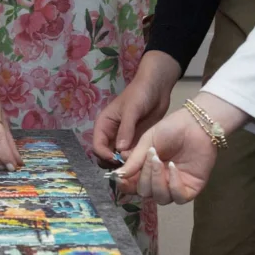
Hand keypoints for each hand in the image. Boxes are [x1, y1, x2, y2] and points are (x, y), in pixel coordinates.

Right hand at [92, 51, 180, 166]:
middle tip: (127, 167)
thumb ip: (126, 129)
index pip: (97, 146)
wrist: (157, 88)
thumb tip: (119, 150)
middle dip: (112, 163)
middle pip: (104, 156)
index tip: (118, 160)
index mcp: (104, 125)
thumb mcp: (132, 109)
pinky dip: (134, 162)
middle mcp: (111, 134)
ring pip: (117, 159)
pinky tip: (142, 164)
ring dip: (124, 164)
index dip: (104, 155)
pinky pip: (131, 156)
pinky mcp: (135, 142)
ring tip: (135, 167)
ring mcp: (123, 140)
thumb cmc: (140, 94)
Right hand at [116, 91, 244, 204]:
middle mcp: (160, 181)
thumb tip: (118, 175)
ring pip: (161, 198)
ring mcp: (175, 187)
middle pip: (145, 193)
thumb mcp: (147, 142)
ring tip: (160, 161)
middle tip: (150, 157)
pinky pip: (178, 197)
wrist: (195, 124)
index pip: (133, 186)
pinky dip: (173, 184)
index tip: (121, 179)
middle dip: (145, 176)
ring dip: (157, 180)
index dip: (126, 186)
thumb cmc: (170, 129)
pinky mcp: (191, 189)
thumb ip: (134, 160)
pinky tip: (173, 167)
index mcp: (147, 171)